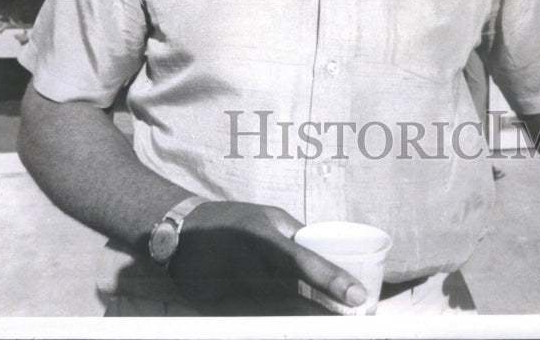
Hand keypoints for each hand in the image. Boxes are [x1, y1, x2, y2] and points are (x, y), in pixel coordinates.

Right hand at [168, 201, 367, 308]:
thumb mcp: (267, 217)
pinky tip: (295, 323)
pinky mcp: (220, 309)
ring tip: (326, 323)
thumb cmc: (233, 219)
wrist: (181, 232)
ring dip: (301, 320)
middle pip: (293, 298)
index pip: (303, 261)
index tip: (358, 297)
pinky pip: (256, 319)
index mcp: (263, 236)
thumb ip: (296, 236)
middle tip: (351, 318)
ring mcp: (233, 289)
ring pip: (275, 313)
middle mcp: (249, 264)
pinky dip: (276, 322)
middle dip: (322, 311)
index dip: (332, 279)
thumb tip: (328, 254)